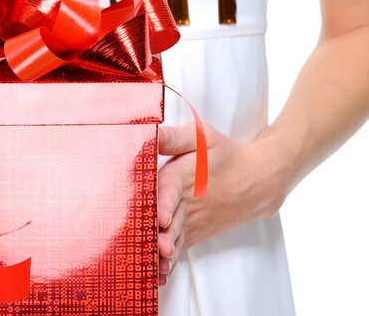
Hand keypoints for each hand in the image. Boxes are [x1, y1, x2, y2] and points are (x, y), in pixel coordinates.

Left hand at [155, 122, 283, 285]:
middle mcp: (186, 203)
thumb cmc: (224, 155)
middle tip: (159, 247)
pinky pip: (181, 249)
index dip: (166, 203)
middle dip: (165, 235)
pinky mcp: (193, 233)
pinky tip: (161, 273)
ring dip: (168, 253)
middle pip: (173, 221)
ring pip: (177, 239)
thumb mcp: (202, 136)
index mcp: (183, 176)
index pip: (173, 190)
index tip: (163, 217)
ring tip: (159, 265)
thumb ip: (173, 137)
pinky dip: (172, 261)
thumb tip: (149, 133)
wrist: (257, 179)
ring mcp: (191, 222)